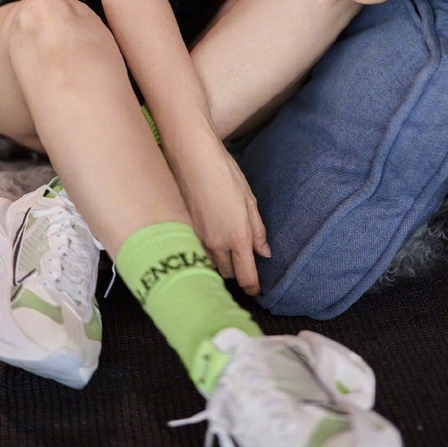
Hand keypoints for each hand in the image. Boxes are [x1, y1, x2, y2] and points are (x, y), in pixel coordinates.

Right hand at [170, 138, 271, 296]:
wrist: (192, 156)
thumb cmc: (224, 173)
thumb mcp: (249, 199)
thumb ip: (257, 230)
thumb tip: (264, 252)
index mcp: (237, 236)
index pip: (246, 276)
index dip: (253, 287)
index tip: (256, 290)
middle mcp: (216, 243)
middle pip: (228, 273)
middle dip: (237, 271)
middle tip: (242, 261)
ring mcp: (197, 238)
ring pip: (211, 264)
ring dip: (220, 262)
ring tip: (226, 248)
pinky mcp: (184, 230)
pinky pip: (197, 251)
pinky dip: (205, 251)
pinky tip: (209, 235)